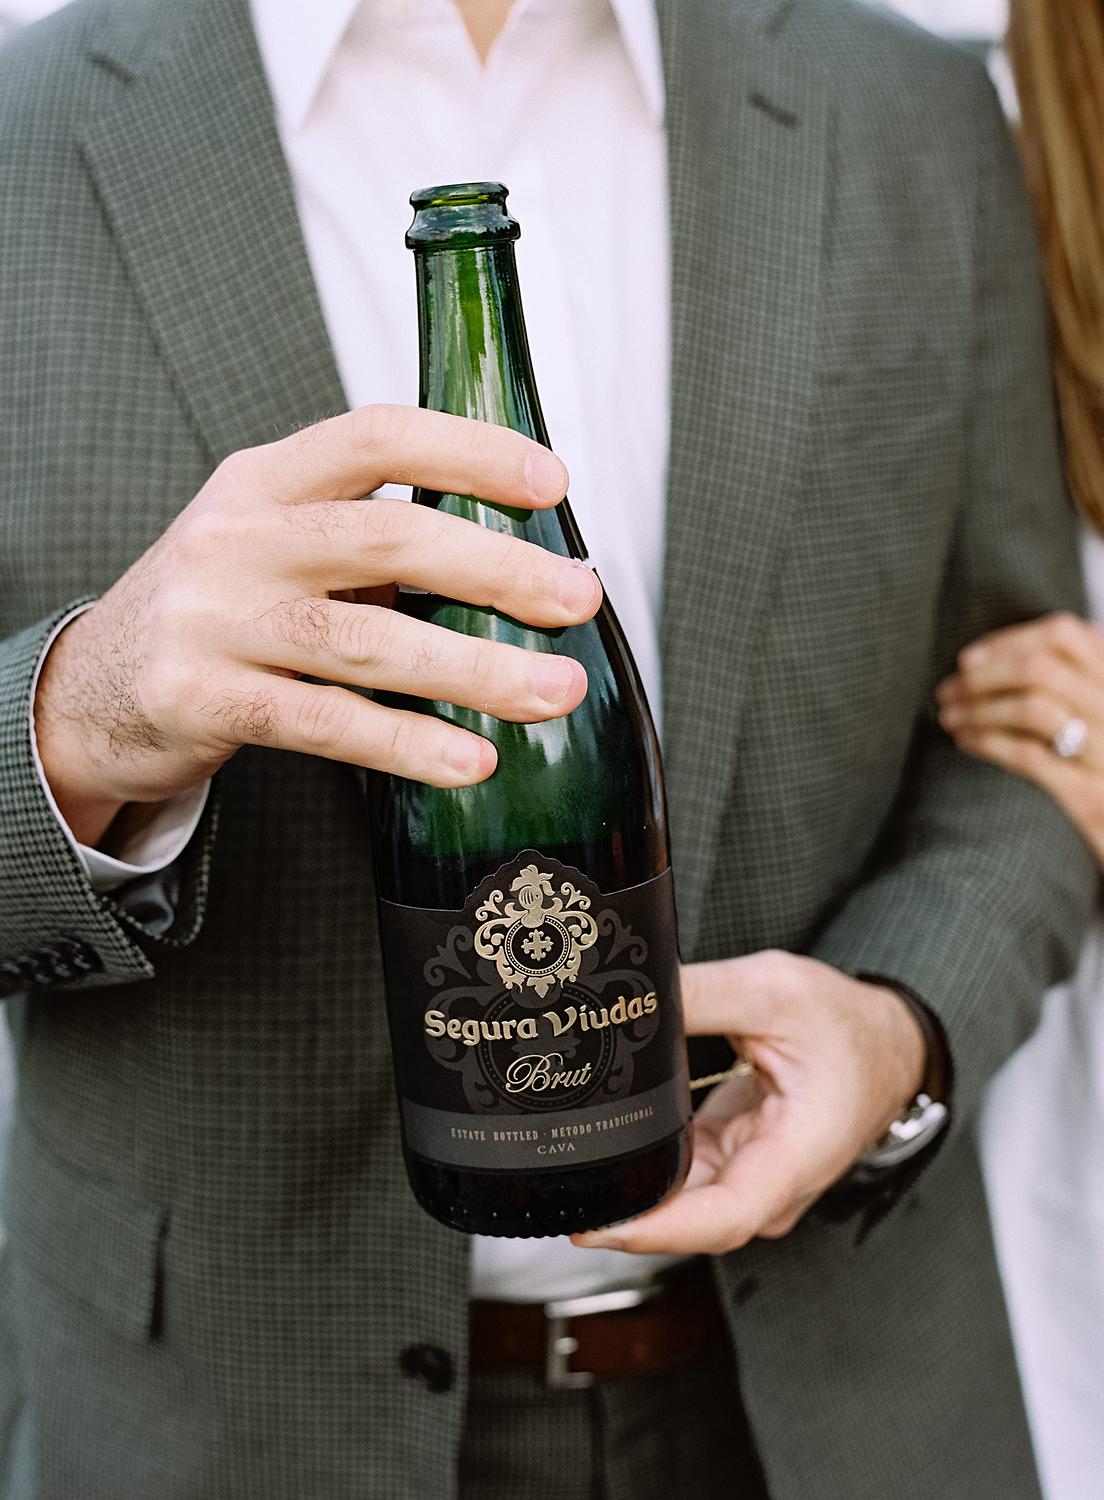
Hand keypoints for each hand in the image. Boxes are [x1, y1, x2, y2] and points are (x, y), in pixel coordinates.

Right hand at [34, 405, 599, 845]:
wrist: (96, 687)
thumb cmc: (221, 610)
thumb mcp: (274, 543)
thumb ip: (366, 538)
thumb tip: (518, 569)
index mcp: (263, 482)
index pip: (374, 436)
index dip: (468, 451)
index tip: (551, 482)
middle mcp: (236, 540)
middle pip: (383, 539)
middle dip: (495, 570)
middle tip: (577, 600)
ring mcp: (214, 622)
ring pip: (364, 642)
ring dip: (473, 670)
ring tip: (553, 693)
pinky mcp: (205, 701)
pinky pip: (325, 724)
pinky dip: (406, 745)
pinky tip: (470, 759)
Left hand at [572, 952, 925, 1254]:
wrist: (883, 1042)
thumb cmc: (845, 1025)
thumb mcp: (774, 991)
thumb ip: (700, 994)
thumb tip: (628, 999)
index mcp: (797, 1155)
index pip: (724, 1219)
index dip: (657, 1231)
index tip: (598, 1226)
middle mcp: (772, 1185)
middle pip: (690, 1221)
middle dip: (624, 1212)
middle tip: (558, 1183)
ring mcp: (751, 1178)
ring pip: (679, 1202)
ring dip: (630, 1189)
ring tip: (569, 1162)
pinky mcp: (731, 1160)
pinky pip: (680, 1176)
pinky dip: (644, 1163)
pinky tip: (606, 1140)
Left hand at [937, 612, 1103, 864]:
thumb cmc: (1098, 766)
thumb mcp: (1093, 716)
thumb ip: (1066, 685)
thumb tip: (987, 662)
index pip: (1064, 635)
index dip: (1007, 641)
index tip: (968, 660)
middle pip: (1040, 668)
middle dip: (982, 677)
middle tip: (948, 692)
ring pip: (1033, 708)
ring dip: (979, 709)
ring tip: (950, 717)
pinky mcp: (1091, 797)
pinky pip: (1030, 757)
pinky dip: (988, 744)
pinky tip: (967, 742)